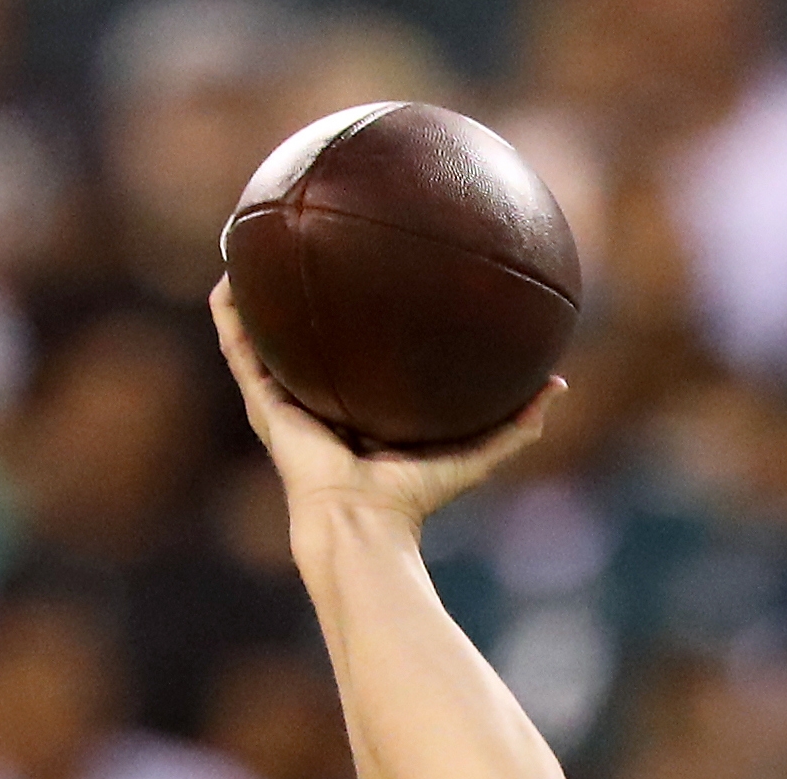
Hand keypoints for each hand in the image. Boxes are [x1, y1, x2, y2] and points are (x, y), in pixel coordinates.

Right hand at [211, 279, 557, 531]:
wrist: (362, 522)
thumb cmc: (415, 498)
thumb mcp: (476, 453)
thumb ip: (517, 423)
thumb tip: (559, 383)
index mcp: (365, 412)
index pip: (364, 361)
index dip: (365, 326)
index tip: (374, 281)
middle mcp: (320, 404)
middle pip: (310, 343)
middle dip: (309, 302)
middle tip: (314, 250)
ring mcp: (285, 403)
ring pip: (263, 340)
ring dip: (256, 298)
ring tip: (252, 247)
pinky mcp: (262, 404)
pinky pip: (239, 349)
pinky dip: (230, 314)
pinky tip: (228, 274)